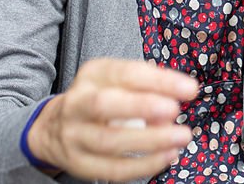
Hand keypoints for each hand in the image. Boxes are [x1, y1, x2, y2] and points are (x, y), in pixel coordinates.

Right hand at [27, 58, 198, 181]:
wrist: (53, 127)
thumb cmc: (99, 97)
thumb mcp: (117, 80)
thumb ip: (146, 86)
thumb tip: (175, 101)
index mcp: (93, 75)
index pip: (126, 73)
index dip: (159, 81)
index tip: (190, 89)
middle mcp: (78, 103)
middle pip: (104, 105)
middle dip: (142, 107)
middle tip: (175, 111)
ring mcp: (74, 135)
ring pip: (109, 141)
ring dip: (150, 141)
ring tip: (180, 137)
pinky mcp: (79, 163)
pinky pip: (112, 169)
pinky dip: (143, 165)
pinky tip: (166, 157)